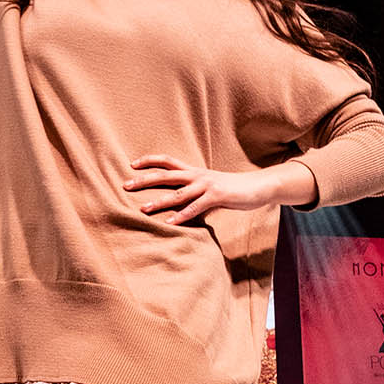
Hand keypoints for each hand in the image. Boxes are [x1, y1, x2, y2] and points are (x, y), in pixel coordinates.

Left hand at [125, 156, 312, 222]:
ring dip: (159, 201)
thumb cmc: (232, 189)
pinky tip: (170, 223)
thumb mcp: (209, 187)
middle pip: (166, 174)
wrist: (258, 186)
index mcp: (194, 171)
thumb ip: (193, 193)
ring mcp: (207, 185)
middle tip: (125, 184)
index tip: (132, 164)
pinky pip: (196, 207)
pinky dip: (182, 216)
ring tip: (143, 208)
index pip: (168, 161)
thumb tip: (178, 204)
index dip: (149, 161)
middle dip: (144, 180)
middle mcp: (197, 175)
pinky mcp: (217, 196)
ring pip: (178, 193)